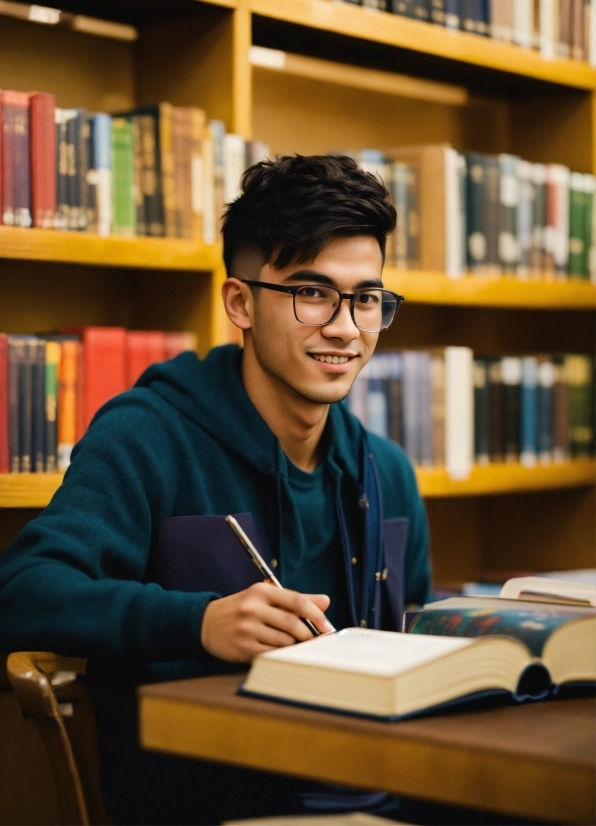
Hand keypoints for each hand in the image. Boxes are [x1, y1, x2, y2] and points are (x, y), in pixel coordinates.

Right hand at [200, 583, 331, 662]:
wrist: (206, 623)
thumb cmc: (242, 609)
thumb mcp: (264, 597)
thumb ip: (295, 599)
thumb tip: (325, 601)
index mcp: (261, 591)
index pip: (296, 601)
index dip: (316, 614)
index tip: (327, 625)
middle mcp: (252, 608)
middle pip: (292, 623)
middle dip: (307, 634)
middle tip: (313, 639)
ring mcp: (246, 629)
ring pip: (284, 641)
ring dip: (294, 646)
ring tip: (292, 644)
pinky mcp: (242, 648)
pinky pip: (271, 654)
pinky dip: (281, 654)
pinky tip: (279, 651)